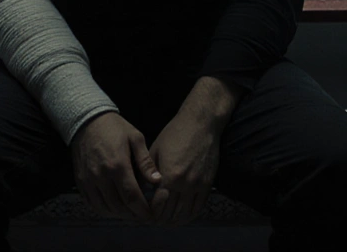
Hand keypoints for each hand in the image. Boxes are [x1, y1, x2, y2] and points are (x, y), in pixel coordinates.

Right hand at [69, 111, 162, 222]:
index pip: (131, 197)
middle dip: (133, 214)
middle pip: (119, 207)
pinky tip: (114, 207)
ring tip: (130, 212)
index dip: (142, 210)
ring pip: (105, 208)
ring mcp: (89, 180)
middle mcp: (101, 176)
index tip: (150, 214)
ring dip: (119, 214)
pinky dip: (104, 210)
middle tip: (142, 214)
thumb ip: (145, 162)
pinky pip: (92, 203)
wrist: (86, 120)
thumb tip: (157, 181)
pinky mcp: (80, 181)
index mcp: (118, 165)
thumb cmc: (114, 127)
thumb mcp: (135, 138)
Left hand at [146, 109, 220, 226]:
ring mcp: (197, 185)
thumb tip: (138, 189)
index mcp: (169, 176)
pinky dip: (189, 216)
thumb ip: (147, 173)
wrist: (201, 124)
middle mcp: (184, 184)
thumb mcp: (155, 151)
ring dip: (173, 221)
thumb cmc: (175, 134)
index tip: (143, 215)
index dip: (149, 214)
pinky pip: (198, 207)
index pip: (157, 206)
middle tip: (152, 221)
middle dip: (159, 220)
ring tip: (165, 222)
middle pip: (170, 213)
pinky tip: (181, 217)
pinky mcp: (207, 184)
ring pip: (184, 214)